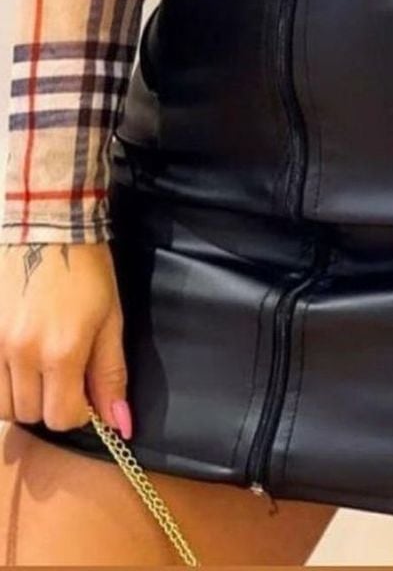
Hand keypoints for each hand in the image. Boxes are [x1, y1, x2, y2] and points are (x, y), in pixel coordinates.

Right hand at [0, 242, 131, 437]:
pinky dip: (0, 382)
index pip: (63, 418)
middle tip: (65, 375)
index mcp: (61, 351)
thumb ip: (110, 374)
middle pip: (31, 414)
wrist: (46, 229)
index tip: (86, 391)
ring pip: (1, 405)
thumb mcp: (111, 321)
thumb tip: (120, 424)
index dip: (80, 412)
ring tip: (39, 369)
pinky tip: (15, 362)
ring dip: (23, 397)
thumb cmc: (88, 273)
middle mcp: (20, 354)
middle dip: (52, 403)